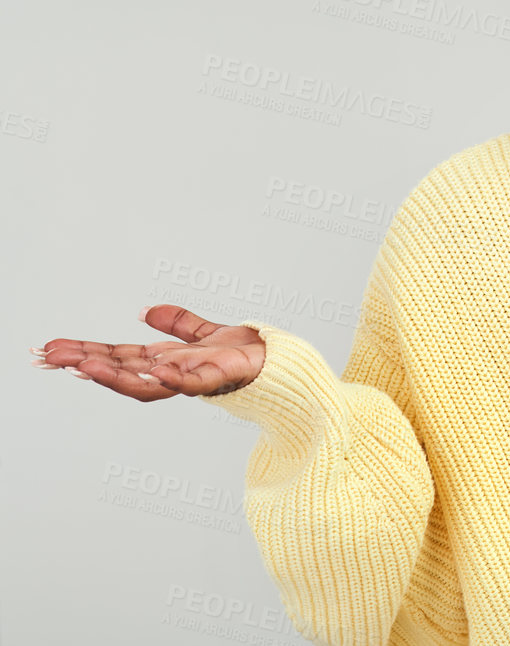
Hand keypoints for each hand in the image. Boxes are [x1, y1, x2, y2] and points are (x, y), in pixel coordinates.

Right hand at [30, 304, 265, 399]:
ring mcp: (191, 379)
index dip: (86, 354)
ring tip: (83, 366)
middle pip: (120, 371)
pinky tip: (154, 370)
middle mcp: (171, 373)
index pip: (117, 358)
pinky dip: (172, 378)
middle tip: (48, 357)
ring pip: (145, 382)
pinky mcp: (218, 378)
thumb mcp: (203, 332)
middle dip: (84, 364)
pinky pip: (191, 382)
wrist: (277, 363)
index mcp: (164, 361)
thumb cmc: (240, 353)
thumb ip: (177, 324)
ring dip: (114, 376)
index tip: (53, 350)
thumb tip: (146, 311)